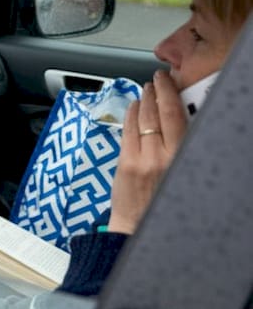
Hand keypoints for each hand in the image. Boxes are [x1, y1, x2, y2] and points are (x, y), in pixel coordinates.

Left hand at [109, 71, 186, 233]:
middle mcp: (162, 156)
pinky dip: (130, 116)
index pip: (176, 115)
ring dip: (143, 101)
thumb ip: (182, 148)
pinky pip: (127, 132)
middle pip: (158, 113)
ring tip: (145, 90)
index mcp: (182, 156)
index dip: (170, 93)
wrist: (141, 228)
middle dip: (156, 92)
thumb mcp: (184, 173)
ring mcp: (141, 159)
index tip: (168, 80)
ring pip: (141, 120)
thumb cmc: (165, 203)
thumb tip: (181, 122)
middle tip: (156, 80)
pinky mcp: (124, 164)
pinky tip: (133, 108)